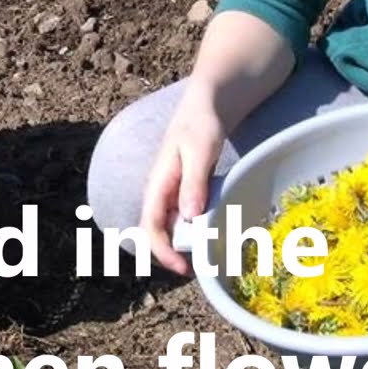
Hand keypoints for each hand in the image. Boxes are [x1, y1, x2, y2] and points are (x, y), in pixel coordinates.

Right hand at [140, 102, 224, 275]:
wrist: (210, 100)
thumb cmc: (202, 121)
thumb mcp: (200, 150)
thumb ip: (194, 182)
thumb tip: (190, 218)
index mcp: (158, 183)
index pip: (151, 226)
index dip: (163, 251)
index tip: (183, 268)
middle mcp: (162, 191)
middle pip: (160, 231)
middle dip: (175, 253)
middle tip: (203, 266)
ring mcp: (174, 190)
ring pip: (174, 226)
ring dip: (187, 243)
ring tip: (212, 254)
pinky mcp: (188, 188)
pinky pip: (187, 216)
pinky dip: (198, 229)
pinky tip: (216, 232)